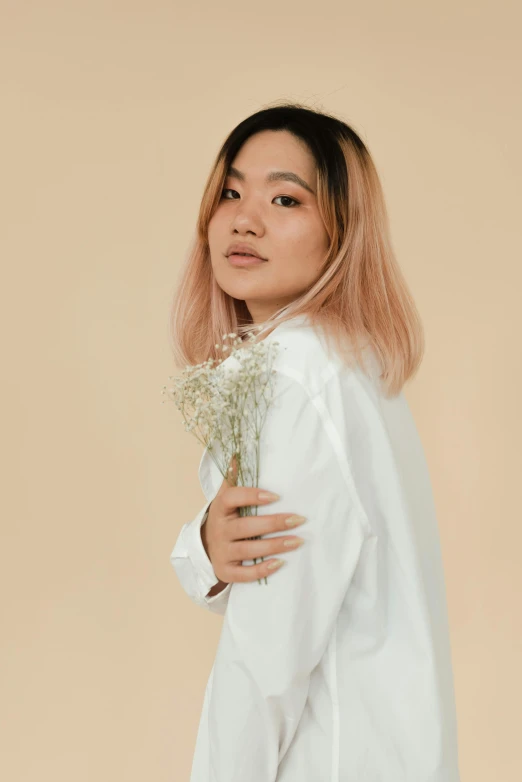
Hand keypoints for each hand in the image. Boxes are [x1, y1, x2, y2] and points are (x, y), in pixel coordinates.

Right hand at [202, 454, 305, 583]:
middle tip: (299, 519)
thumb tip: (237, 454)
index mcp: (219, 509)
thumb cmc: (224, 518)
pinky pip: (244, 574)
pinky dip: (262, 570)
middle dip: (274, 523)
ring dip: (275, 546)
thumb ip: (232, 478)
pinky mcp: (226, 571)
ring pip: (249, 550)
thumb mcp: (224, 497)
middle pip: (246, 527)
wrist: (204, 547)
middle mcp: (218, 530)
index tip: (276, 496)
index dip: (252, 496)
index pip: (232, 498)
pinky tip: (281, 563)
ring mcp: (221, 552)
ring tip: (298, 541)